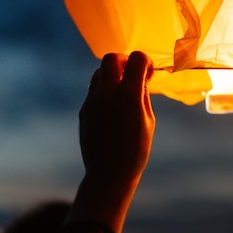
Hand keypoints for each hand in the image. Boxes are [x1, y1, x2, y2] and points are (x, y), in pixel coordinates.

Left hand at [66, 51, 154, 232]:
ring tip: (122, 90)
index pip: (136, 59)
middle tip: (132, 74)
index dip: (145, 61)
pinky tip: (113, 106)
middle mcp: (107, 93)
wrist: (109, 174)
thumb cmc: (136, 150)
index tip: (149, 73)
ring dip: (112, 74)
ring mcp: (92, 101)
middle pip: (111, 58)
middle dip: (124, 60)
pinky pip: (93, 89)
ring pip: (99, 72)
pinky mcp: (84, 110)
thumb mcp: (149, 120)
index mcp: (129, 95)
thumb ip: (143, 94)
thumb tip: (142, 75)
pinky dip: (104, 89)